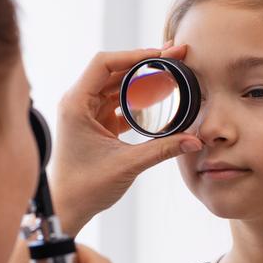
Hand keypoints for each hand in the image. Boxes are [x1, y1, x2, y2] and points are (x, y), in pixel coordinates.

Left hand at [50, 45, 201, 235]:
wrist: (68, 208)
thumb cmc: (85, 187)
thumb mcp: (127, 165)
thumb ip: (162, 149)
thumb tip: (194, 140)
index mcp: (76, 104)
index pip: (103, 64)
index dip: (133, 55)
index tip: (159, 54)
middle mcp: (78, 103)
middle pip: (114, 70)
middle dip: (144, 63)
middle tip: (174, 56)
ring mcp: (87, 113)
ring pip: (117, 85)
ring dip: (142, 80)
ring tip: (171, 71)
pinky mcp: (96, 124)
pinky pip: (119, 102)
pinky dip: (139, 99)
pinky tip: (160, 96)